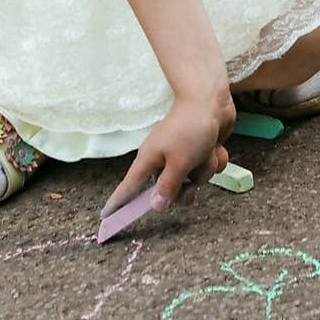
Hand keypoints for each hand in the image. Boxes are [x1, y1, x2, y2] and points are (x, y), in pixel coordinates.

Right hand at [100, 88, 235, 218]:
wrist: (211, 101)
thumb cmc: (190, 129)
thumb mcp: (178, 163)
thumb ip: (167, 186)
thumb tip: (154, 206)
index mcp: (150, 160)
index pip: (128, 186)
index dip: (118, 202)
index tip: (105, 218)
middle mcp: (163, 159)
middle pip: (170, 190)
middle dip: (187, 186)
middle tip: (191, 177)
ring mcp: (182, 155)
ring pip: (195, 179)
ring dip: (204, 168)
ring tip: (205, 151)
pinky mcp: (200, 151)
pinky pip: (208, 167)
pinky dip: (214, 158)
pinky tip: (214, 146)